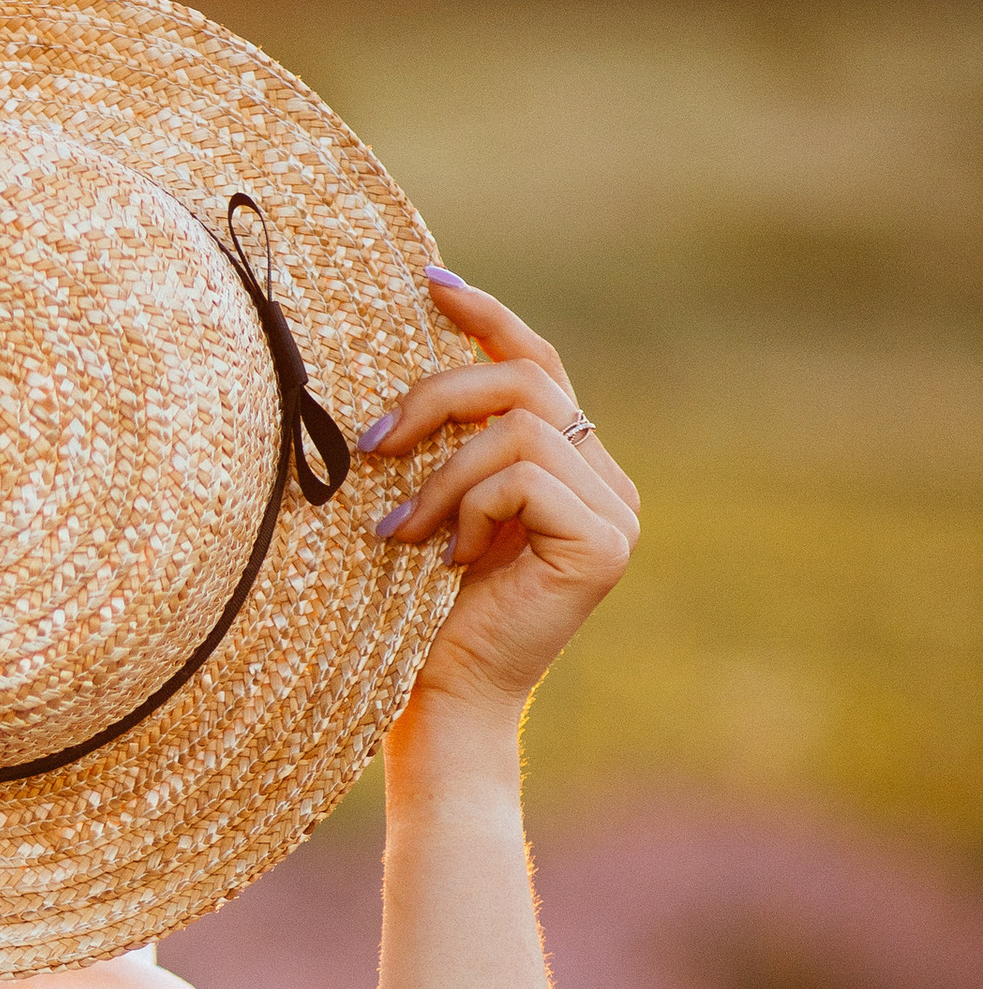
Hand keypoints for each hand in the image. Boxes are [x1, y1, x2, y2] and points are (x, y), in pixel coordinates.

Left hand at [359, 270, 638, 723]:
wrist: (438, 704)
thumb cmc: (416, 613)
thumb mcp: (427, 504)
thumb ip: (448, 441)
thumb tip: (412, 344)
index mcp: (571, 467)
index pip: (538, 364)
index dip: (487, 318)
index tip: (429, 283)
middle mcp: (607, 482)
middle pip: (526, 380)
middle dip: (437, 397)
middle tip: (373, 443)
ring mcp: (615, 513)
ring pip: (519, 429)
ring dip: (441, 475)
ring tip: (400, 533)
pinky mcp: (604, 543)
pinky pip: (525, 476)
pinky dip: (468, 508)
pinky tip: (445, 560)